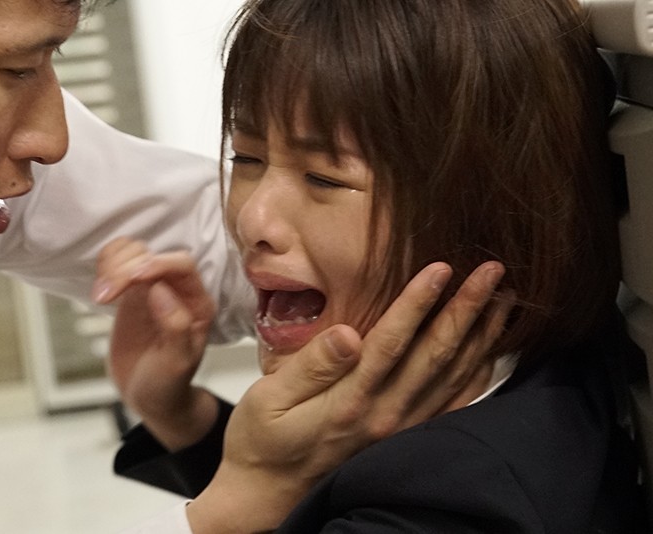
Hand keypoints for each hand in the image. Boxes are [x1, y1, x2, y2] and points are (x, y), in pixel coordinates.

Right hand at [93, 238, 218, 449]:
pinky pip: (116, 263)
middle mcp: (177, 289)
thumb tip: (161, 290)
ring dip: (112, 265)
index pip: (181, 265)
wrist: (148, 397)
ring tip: (101, 296)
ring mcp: (151, 287)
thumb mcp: (176, 364)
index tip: (131, 279)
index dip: (156, 264)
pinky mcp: (129, 291)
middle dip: (125, 268)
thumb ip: (176, 327)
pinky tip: (100, 290)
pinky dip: (104, 266)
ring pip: (132, 252)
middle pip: (151, 254)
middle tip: (105, 296)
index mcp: (198, 303)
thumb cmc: (168, 384)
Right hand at [187, 261, 511, 532]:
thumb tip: (347, 333)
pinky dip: (476, 377)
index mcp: (349, 400)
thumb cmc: (262, 442)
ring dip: (480, 336)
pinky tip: (489, 353)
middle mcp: (383, 415)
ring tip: (503, 300)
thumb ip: (311, 365)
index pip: (392, 343)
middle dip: (466, 309)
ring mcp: (399, 429)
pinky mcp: (404, 437)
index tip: (441, 268)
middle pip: (435, 355)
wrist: (266, 494)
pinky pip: (452, 406)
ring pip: (452, 377)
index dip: (418, 303)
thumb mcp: (268, 398)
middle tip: (492, 271)